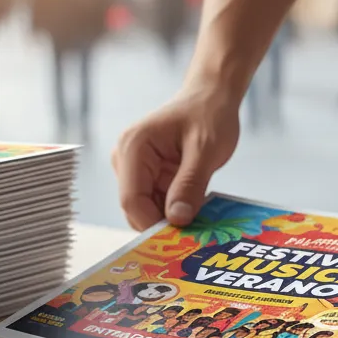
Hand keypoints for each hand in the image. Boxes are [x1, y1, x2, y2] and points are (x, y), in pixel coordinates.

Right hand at [112, 86, 239, 229]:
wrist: (211, 98)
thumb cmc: (209, 114)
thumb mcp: (205, 150)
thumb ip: (189, 184)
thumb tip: (177, 220)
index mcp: (133, 148)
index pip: (131, 199)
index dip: (152, 224)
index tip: (181, 239)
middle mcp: (126, 159)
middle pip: (135, 208)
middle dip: (162, 223)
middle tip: (194, 235)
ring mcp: (134, 168)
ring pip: (145, 209)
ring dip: (170, 218)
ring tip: (199, 219)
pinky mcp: (147, 176)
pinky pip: (156, 203)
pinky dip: (174, 210)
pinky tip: (195, 208)